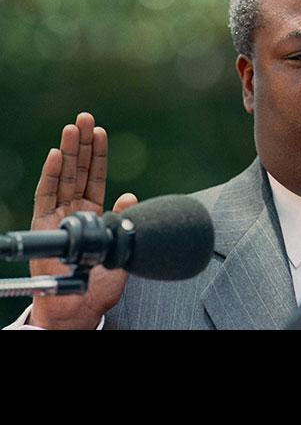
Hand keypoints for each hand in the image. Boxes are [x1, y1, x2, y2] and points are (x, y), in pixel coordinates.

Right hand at [29, 113, 137, 329]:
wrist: (80, 306)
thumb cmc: (101, 281)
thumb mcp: (121, 244)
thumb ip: (123, 218)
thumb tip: (132, 195)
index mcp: (94, 211)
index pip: (96, 176)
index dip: (99, 154)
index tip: (101, 132)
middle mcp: (75, 209)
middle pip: (79, 170)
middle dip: (83, 143)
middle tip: (86, 118)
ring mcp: (58, 214)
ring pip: (64, 176)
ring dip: (69, 150)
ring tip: (73, 126)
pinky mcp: (43, 223)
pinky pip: (46, 194)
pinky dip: (52, 174)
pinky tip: (57, 154)